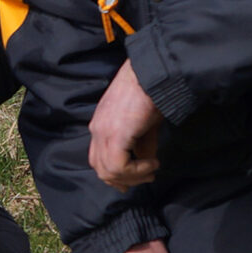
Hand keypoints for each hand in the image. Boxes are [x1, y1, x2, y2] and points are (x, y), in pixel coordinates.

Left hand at [88, 60, 163, 190]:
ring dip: (133, 176)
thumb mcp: (146, 123)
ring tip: (152, 169)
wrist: (154, 73)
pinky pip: (118, 166)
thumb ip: (142, 143)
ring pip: (108, 170)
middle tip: (146, 178)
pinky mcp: (115, 134)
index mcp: (101, 124)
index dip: (115, 173)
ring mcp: (103, 131)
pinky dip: (137, 171)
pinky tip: (152, 163)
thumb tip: (146, 161)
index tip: (135, 179)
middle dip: (123, 179)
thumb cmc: (152, 91)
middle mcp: (97, 129)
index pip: (98, 158)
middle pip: (100, 167)